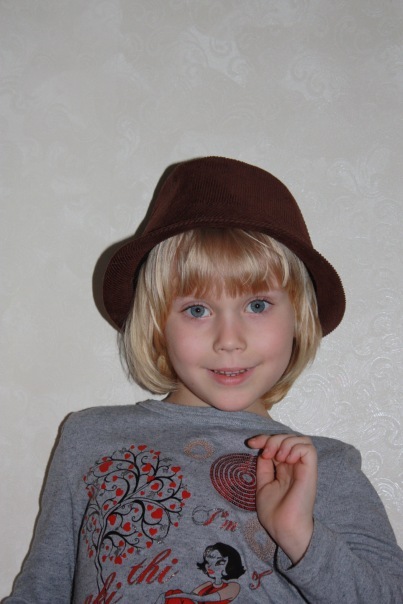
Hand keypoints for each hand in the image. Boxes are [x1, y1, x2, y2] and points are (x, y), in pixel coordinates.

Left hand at [248, 433, 317, 564]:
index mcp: (284, 469)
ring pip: (301, 440)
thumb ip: (264, 467)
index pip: (277, 444)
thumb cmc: (274, 513)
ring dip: (285, 442)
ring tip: (277, 457)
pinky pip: (308, 449)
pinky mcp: (310, 471)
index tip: (250, 443)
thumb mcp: (263, 485)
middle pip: (288, 438)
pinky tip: (286, 459)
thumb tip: (263, 450)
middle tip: (266, 453)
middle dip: (273, 439)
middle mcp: (294, 466)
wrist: (283, 529)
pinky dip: (295, 448)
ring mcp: (303, 468)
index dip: (264, 438)